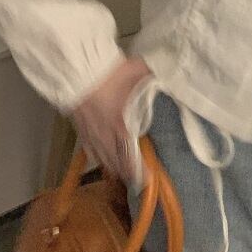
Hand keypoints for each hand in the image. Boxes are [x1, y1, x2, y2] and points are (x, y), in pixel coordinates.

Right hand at [70, 55, 151, 184]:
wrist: (79, 72)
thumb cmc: (111, 74)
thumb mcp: (139, 72)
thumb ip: (156, 78)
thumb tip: (172, 76)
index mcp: (122, 125)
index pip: (131, 156)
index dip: (140, 171)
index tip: (148, 180)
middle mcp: (106, 136)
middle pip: (116, 163)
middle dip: (127, 174)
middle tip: (137, 180)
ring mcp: (91, 135)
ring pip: (103, 159)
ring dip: (113, 168)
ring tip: (122, 174)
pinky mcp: (81, 130)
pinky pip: (90, 151)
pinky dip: (98, 158)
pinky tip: (101, 159)